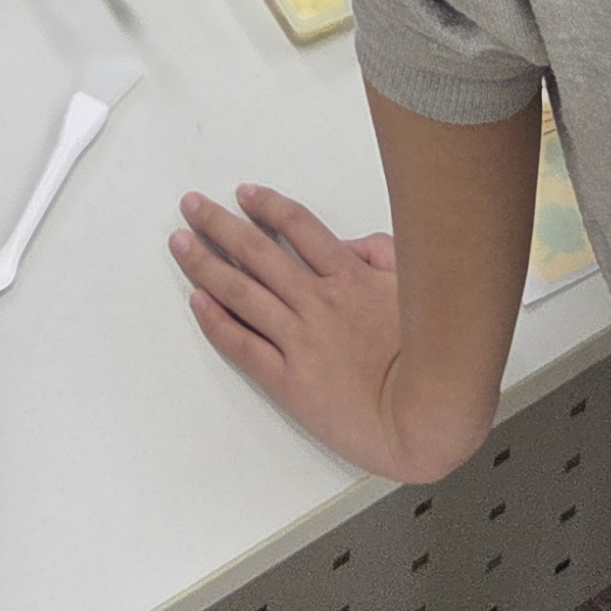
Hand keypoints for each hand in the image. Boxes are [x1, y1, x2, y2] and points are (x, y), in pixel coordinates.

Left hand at [171, 187, 463, 479]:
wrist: (424, 416)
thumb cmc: (431, 355)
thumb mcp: (417, 288)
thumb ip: (383, 256)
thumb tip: (351, 243)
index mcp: (348, 277)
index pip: (298, 227)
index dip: (267, 206)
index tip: (244, 194)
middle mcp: (316, 302)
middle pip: (257, 252)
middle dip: (219, 224)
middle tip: (191, 205)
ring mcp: (299, 340)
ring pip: (241, 292)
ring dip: (206, 264)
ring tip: (179, 243)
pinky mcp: (288, 380)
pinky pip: (243, 345)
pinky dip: (216, 321)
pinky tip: (197, 302)